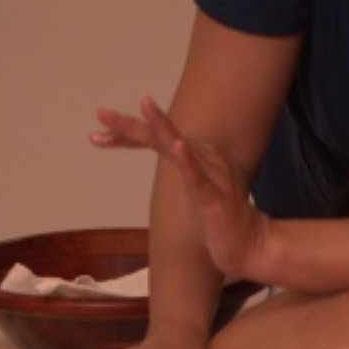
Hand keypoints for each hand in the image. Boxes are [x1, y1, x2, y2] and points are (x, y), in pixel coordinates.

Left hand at [91, 96, 268, 280]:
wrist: (251, 244)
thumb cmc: (222, 221)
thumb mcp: (196, 193)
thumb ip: (184, 176)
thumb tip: (171, 164)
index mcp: (193, 160)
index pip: (155, 141)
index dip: (127, 135)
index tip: (98, 135)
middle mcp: (201, 160)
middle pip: (160, 137)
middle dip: (128, 125)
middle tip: (100, 113)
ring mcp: (209, 177)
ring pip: (179, 147)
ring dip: (162, 126)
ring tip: (145, 105)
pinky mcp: (213, 198)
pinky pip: (198, 177)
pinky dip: (188, 161)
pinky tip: (179, 145)